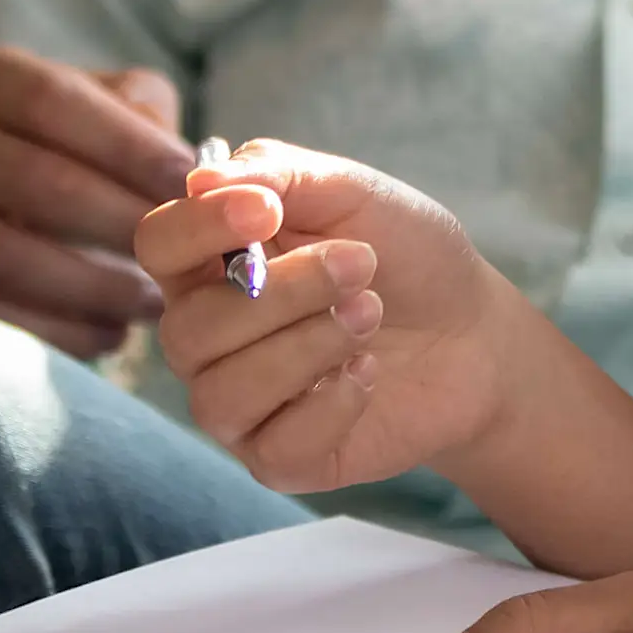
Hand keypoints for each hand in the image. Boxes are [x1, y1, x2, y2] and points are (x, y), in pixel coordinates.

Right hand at [0, 50, 193, 356]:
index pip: (53, 101)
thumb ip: (143, 114)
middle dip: (120, 224)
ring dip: (93, 288)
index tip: (189, 187)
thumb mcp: (99, 106)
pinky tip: (108, 336)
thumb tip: (192, 167)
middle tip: (182, 257)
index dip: (127, 144)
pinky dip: (54, 333)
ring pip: (6, 256)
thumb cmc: (62, 149)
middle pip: (34, 182)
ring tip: (153, 304)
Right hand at [140, 141, 530, 493]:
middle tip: (361, 263)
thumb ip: (277, 174)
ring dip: (309, 346)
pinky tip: (368, 372)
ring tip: (370, 314)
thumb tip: (201, 178)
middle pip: (188, 329)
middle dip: (284, 292)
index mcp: (213, 263)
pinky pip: (274, 447)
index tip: (266, 210)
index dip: (200, 228)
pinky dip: (332, 404)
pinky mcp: (280, 458)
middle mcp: (209, 338)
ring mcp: (239, 405)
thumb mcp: (352, 192)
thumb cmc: (405, 255)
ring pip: (223, 394)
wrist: (474, 331)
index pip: (158, 246)